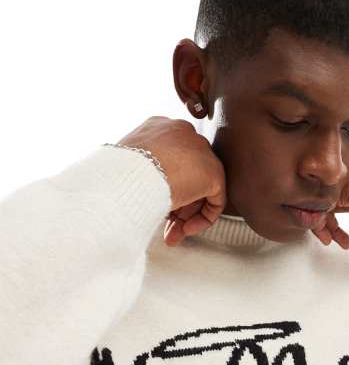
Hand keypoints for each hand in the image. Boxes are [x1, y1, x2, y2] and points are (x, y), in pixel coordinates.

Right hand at [117, 116, 226, 245]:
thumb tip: (141, 192)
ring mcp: (200, 150)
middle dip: (176, 207)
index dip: (163, 188)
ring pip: (199, 188)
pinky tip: (184, 230)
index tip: (152, 206)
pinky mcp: (213, 172)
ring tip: (171, 236)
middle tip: (164, 228)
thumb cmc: (116, 175)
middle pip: (186, 174)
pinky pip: (215, 199)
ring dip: (184, 217)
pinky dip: (202, 219)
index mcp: (158, 128)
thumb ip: (141, 174)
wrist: (127, 177)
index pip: (170, 160)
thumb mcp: (124, 168)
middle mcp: (182, 133)